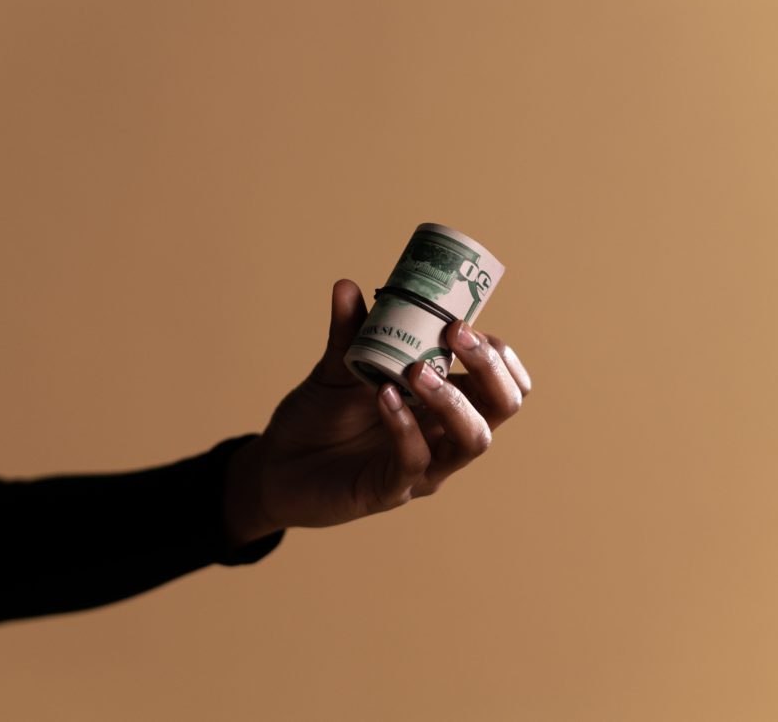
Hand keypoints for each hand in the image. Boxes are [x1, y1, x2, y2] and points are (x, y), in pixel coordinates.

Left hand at [223, 279, 531, 547]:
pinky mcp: (390, 491)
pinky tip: (382, 396)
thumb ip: (349, 331)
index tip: (461, 322)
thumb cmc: (318, 419)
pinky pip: (413, 462)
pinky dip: (404, 427)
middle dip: (490, 367)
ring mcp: (423, 468)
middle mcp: (444, 436)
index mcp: (444, 403)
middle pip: (503, 406)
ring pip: (473, 440)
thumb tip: (347, 285)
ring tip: (415, 370)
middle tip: (455, 333)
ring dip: (452, 399)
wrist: (274, 466)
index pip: (502, 382)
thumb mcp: (336, 368)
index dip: (497, 353)